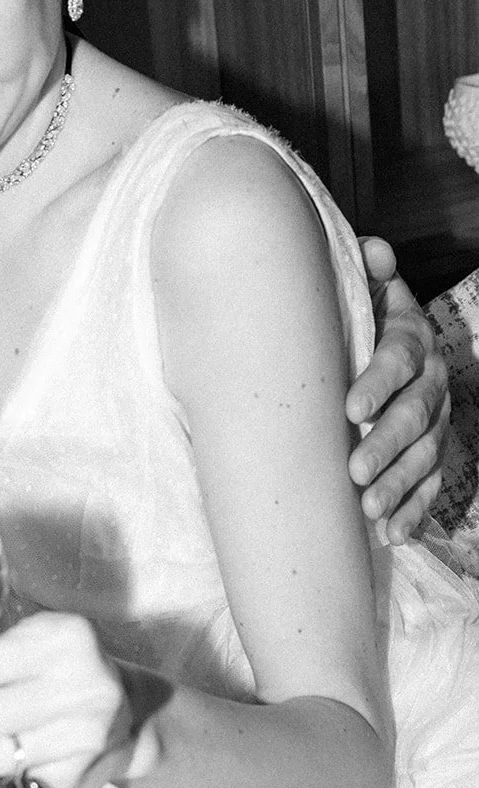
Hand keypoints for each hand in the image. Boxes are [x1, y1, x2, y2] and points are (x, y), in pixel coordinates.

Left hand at [347, 235, 449, 540]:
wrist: (378, 346)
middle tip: (356, 469)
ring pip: (425, 456)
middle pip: (416, 415)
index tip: (351, 408)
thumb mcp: (361, 292)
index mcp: (410, 339)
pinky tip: (390, 535)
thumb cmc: (357, 321)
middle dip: (388, 445)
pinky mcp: (431, 457)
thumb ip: (365, 273)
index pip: (401, 359)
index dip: (379, 382)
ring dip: (399, 485)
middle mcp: (431, 382)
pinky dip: (411, 513)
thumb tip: (375, 252)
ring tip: (368, 509)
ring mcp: (435, 423)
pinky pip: (428, 488)